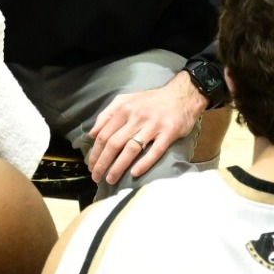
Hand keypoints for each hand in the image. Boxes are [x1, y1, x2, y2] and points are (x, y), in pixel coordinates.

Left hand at [85, 74, 205, 184]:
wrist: (181, 95)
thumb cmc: (151, 101)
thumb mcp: (126, 100)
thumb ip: (107, 114)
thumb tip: (92, 133)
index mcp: (124, 109)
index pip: (104, 134)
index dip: (95, 152)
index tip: (91, 166)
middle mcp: (136, 116)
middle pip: (114, 143)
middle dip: (102, 163)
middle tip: (97, 177)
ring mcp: (153, 125)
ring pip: (131, 148)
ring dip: (118, 166)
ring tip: (110, 179)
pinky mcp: (169, 132)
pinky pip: (155, 151)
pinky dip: (144, 163)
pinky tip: (135, 174)